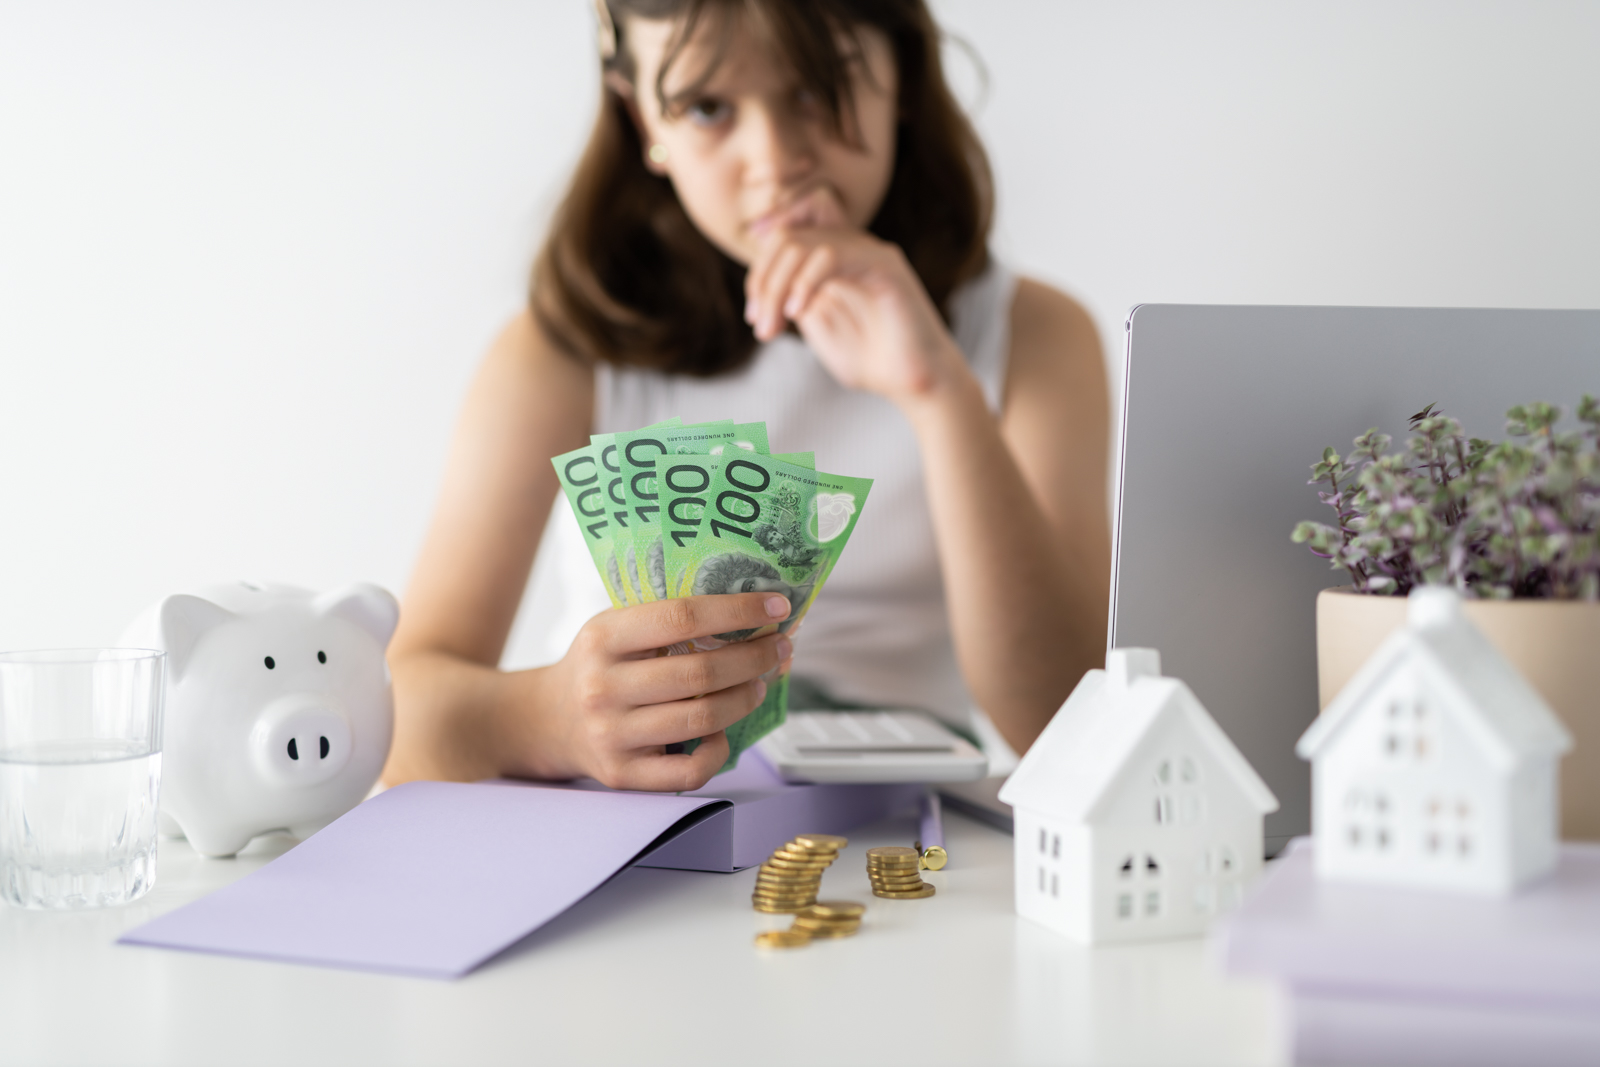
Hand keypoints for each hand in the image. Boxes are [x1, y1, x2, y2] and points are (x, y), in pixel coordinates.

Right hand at [542, 593, 792, 791]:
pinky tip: (722, 730)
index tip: (775, 608)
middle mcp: (603, 687)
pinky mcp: (623, 774)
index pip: (681, 617)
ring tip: (759, 684)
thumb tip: (753, 614)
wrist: (548, 720)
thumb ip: (668, 619)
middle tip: (778, 647)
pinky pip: (690, 770)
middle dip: (754, 657)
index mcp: (603, 638)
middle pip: (701, 672)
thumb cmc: (599, 666)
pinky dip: (718, 749)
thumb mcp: (616, 628)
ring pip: (703, 719)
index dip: (737, 611)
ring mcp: (612, 735)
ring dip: (746, 698)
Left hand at [744, 188, 968, 406]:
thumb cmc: (871, 361)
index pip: (783, 238)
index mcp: (834, 258)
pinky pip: (831, 255)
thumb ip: (793, 298)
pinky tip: (797, 312)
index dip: (759, 272)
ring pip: (803, 243)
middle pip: (786, 236)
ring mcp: (869, 251)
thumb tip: (762, 281)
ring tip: (774, 326)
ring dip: (777, 286)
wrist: (915, 383)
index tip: (755, 316)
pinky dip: (805, 282)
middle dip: (762, 281)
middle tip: (761, 326)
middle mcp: (851, 246)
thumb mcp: (817, 326)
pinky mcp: (885, 265)